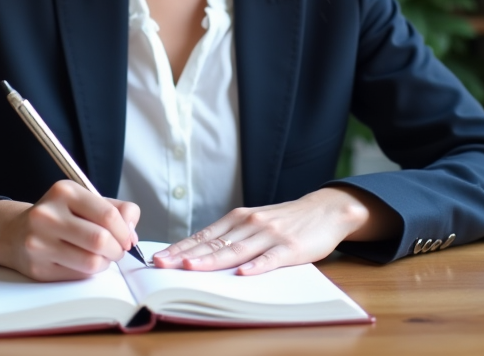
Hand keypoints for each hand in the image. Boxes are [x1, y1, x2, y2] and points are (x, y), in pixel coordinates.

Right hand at [0, 180, 139, 281]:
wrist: (13, 232)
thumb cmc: (58, 216)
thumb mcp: (84, 201)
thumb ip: (115, 208)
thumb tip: (132, 230)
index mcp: (63, 192)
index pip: (107, 214)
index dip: (124, 230)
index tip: (128, 237)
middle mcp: (47, 215)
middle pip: (100, 240)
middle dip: (118, 249)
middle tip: (118, 250)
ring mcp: (39, 243)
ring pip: (91, 262)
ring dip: (105, 263)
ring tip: (102, 256)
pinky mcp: (38, 268)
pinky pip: (78, 275)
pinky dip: (90, 272)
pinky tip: (84, 262)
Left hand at [152, 187, 397, 275]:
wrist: (325, 210)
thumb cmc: (285, 221)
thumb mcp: (254, 223)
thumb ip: (232, 236)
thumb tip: (198, 254)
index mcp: (238, 218)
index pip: (203, 236)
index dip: (180, 247)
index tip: (158, 258)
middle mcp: (250, 223)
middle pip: (214, 243)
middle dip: (185, 255)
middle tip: (161, 265)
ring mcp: (270, 235)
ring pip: (236, 250)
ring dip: (211, 261)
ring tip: (189, 268)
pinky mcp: (291, 247)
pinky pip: (271, 258)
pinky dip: (256, 266)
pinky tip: (243, 273)